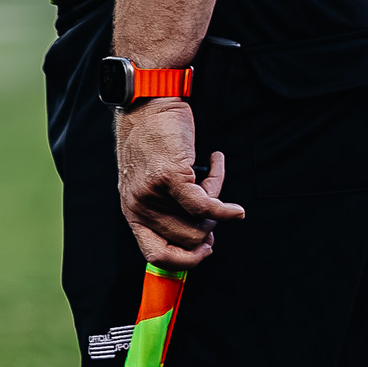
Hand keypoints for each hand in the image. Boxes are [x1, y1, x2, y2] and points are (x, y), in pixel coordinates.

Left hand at [115, 103, 242, 263]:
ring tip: (211, 178)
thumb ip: (167, 208)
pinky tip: (234, 205)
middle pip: (188, 239)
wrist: (146, 106)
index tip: (205, 250)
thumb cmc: (153, 142)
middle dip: (209, 224)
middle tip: (213, 201)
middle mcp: (139, 207)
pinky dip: (225, 207)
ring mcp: (152, 193)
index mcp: (133, 213)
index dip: (185, 260)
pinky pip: (205, 205)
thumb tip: (204, 236)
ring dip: (216, 204)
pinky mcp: (169, 176)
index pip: (156, 255)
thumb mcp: (149, 182)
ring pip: (200, 221)